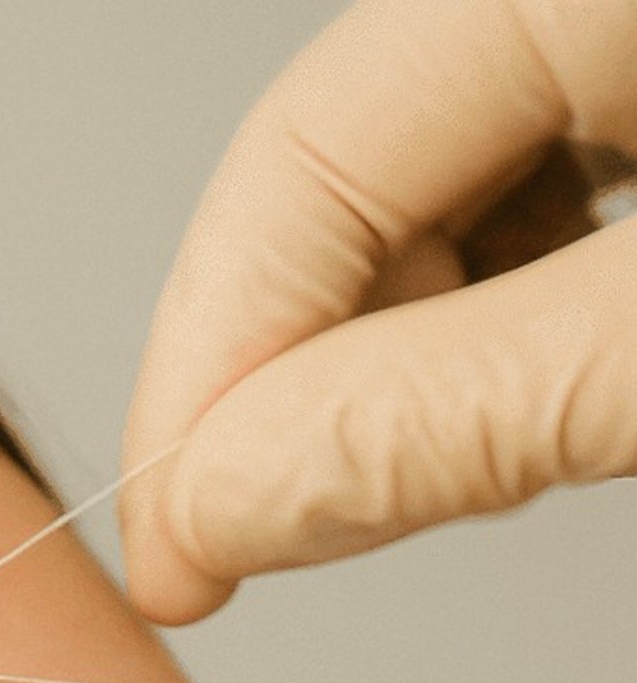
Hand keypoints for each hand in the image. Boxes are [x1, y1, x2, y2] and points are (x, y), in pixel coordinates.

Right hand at [119, 0, 636, 625]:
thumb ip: (450, 413)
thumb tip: (219, 502)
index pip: (304, 155)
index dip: (205, 370)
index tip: (172, 551)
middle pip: (359, 178)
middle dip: (307, 377)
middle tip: (284, 543)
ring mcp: (633, 47)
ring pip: (445, 205)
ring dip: (407, 365)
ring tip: (453, 480)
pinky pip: (545, 208)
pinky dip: (506, 332)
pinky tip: (532, 403)